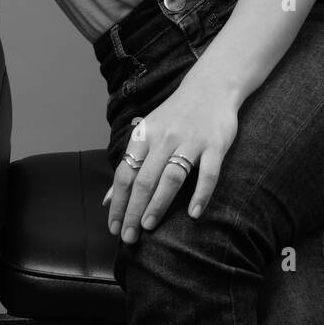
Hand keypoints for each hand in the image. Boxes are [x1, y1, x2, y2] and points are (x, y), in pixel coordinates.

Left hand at [104, 83, 239, 242]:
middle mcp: (164, 138)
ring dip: (158, 204)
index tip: (114, 227)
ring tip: (149, 227)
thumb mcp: (148, 134)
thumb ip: (129, 166)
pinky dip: (200, 194)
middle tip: (129, 237)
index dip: (118, 202)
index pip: (125, 173)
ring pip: (171, 177)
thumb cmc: (175, 116)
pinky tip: (194, 214)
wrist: (211, 87)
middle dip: (133, 210)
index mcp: (144, 135)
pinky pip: (208, 173)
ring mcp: (190, 141)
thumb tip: (108, 200)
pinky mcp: (215, 144)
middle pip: (144, 179)